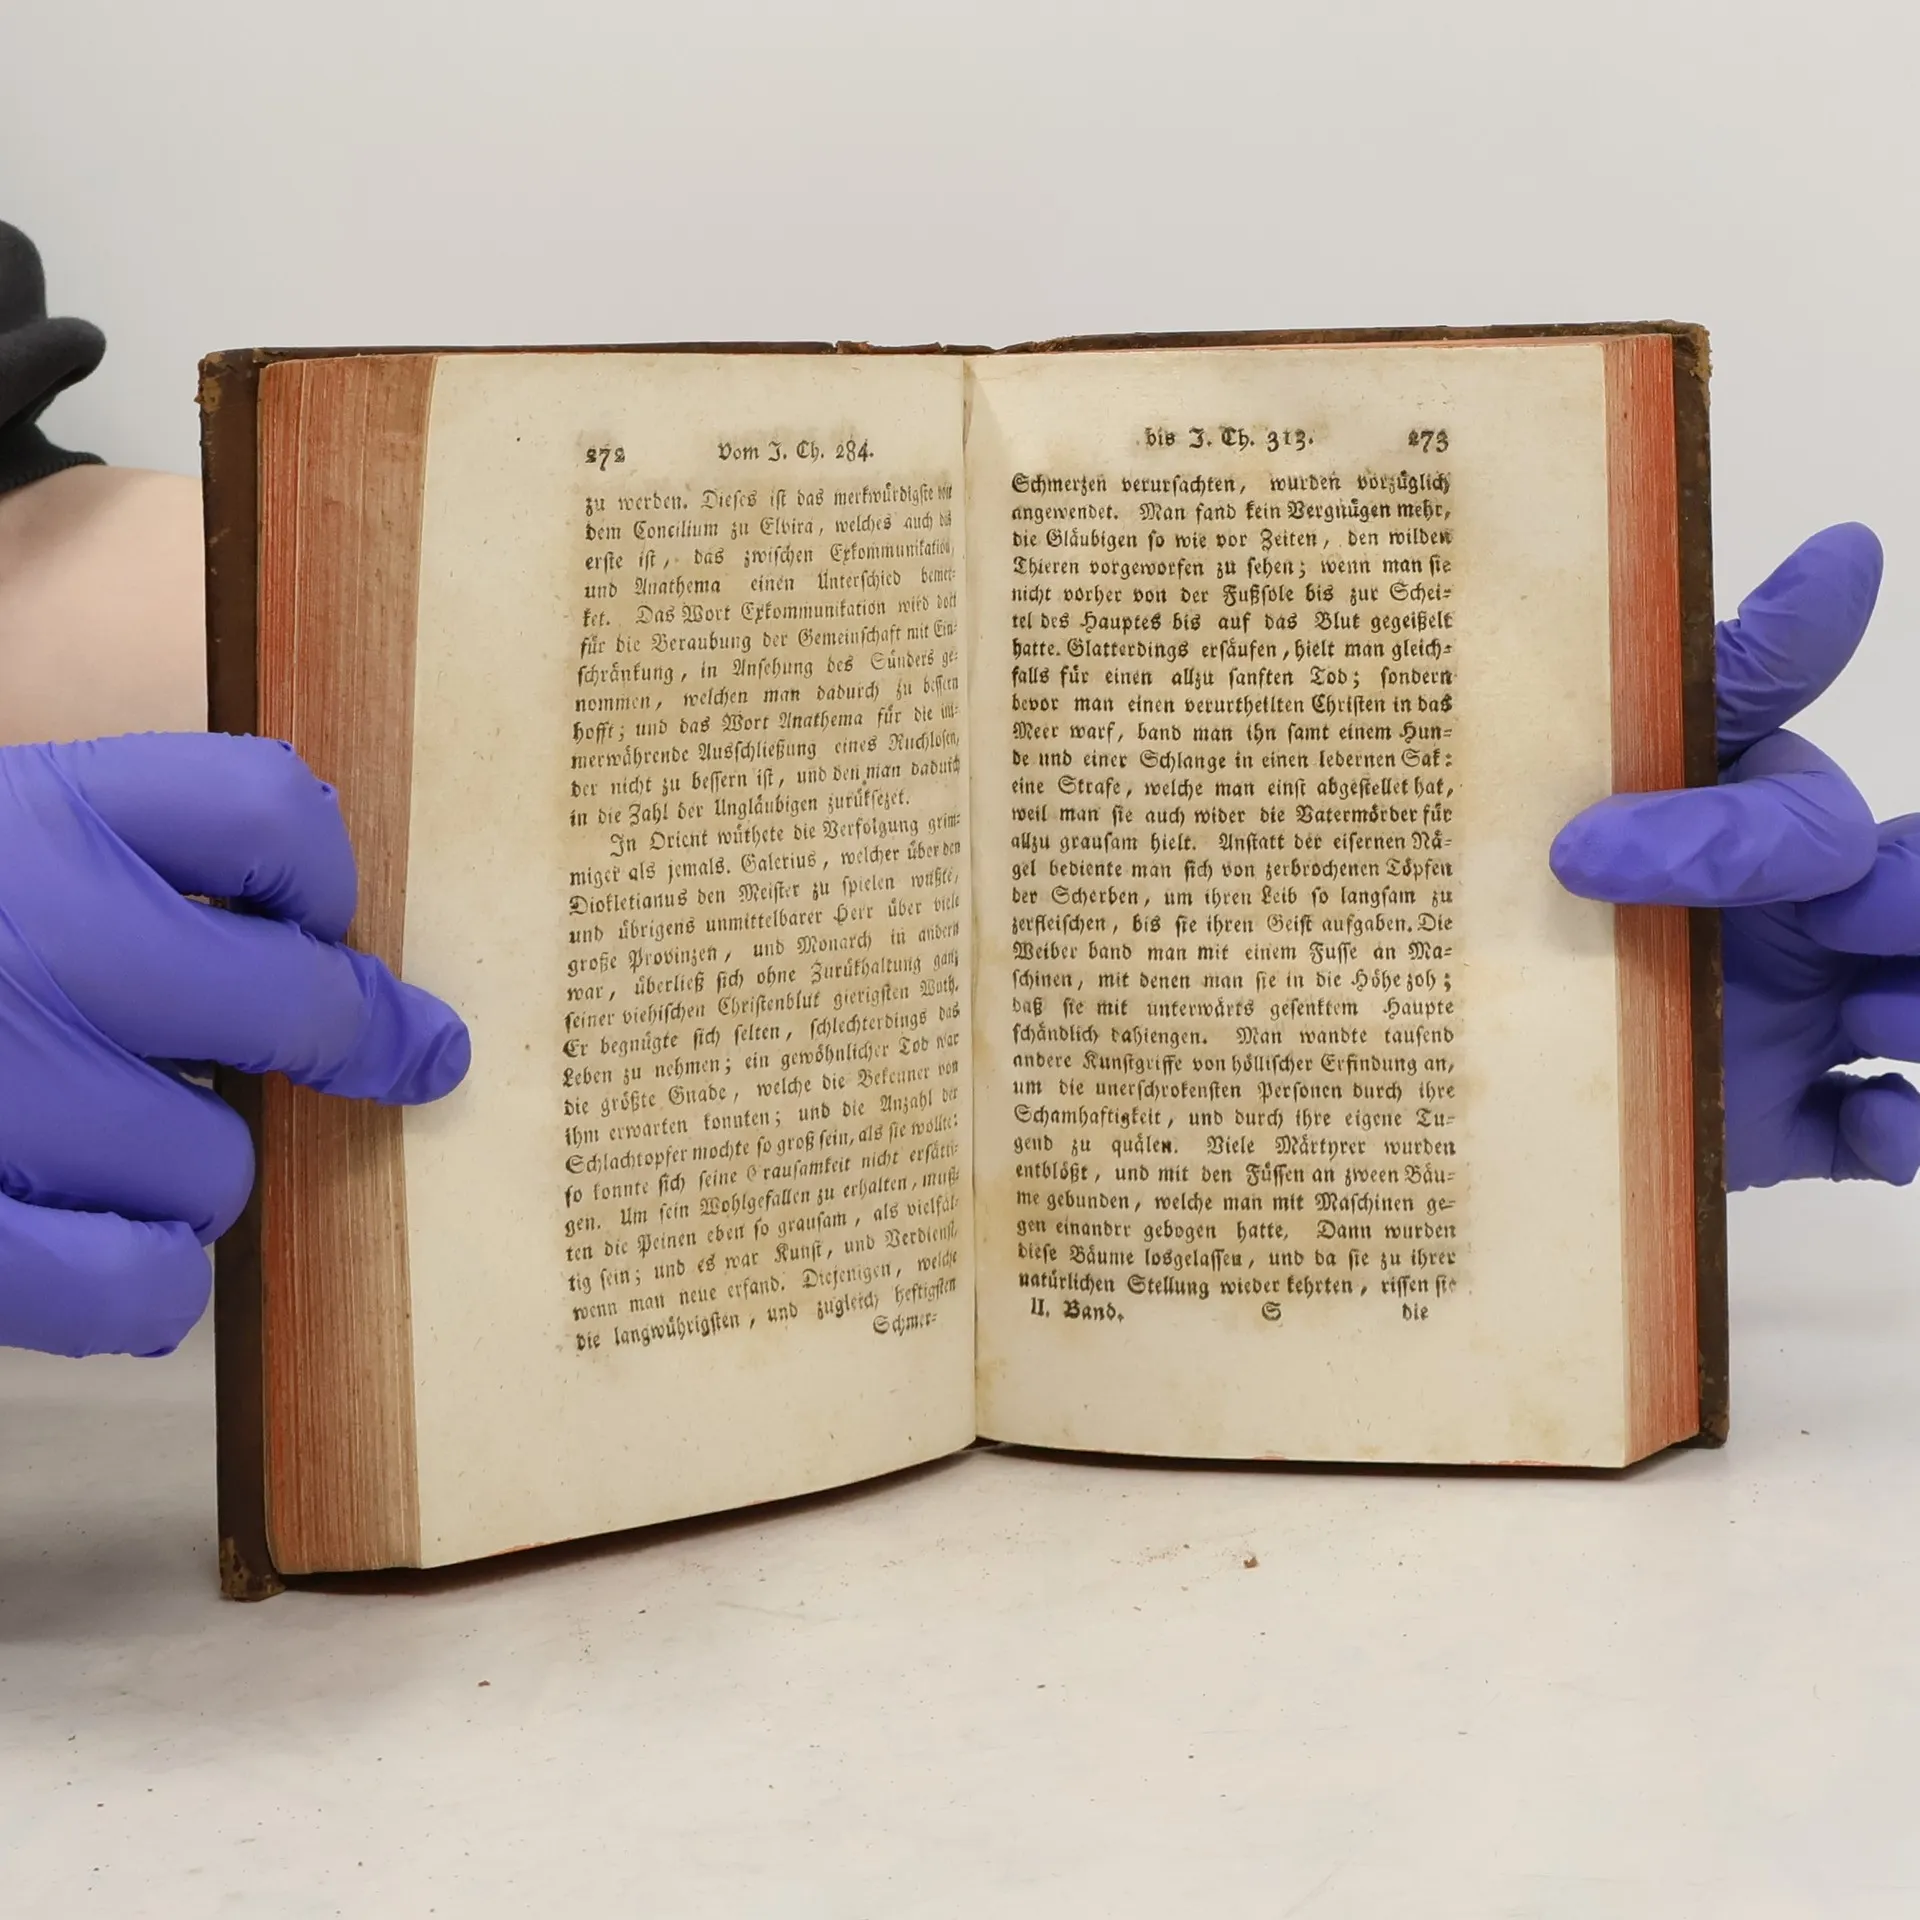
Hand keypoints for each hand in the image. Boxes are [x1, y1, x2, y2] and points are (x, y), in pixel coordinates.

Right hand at [0, 733, 468, 1356]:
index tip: (319, 917)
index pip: (269, 812)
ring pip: (218, 1165)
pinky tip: (100, 1242)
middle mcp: (28, 942)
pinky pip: (141, 1289)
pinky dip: (142, 1280)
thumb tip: (309, 933)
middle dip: (342, 1039)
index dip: (324, 874)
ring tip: (109, 1139)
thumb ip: (116, 850)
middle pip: (294, 1008)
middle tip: (373, 1053)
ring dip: (196, 1167)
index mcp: (34, 816)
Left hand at [1551, 523, 1919, 1188]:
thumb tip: (1852, 547)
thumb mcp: (1638, 766)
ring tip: (1863, 1027)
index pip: (1816, 830)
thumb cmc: (1565, 864)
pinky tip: (1861, 1120)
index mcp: (1785, 835)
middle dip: (1914, 914)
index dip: (1745, 847)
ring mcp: (1818, 1025)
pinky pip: (1899, 1133)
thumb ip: (1743, 676)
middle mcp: (1822, 925)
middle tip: (1830, 937)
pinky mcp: (1801, 1121)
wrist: (1496, 1016)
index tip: (1598, 860)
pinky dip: (1905, 1132)